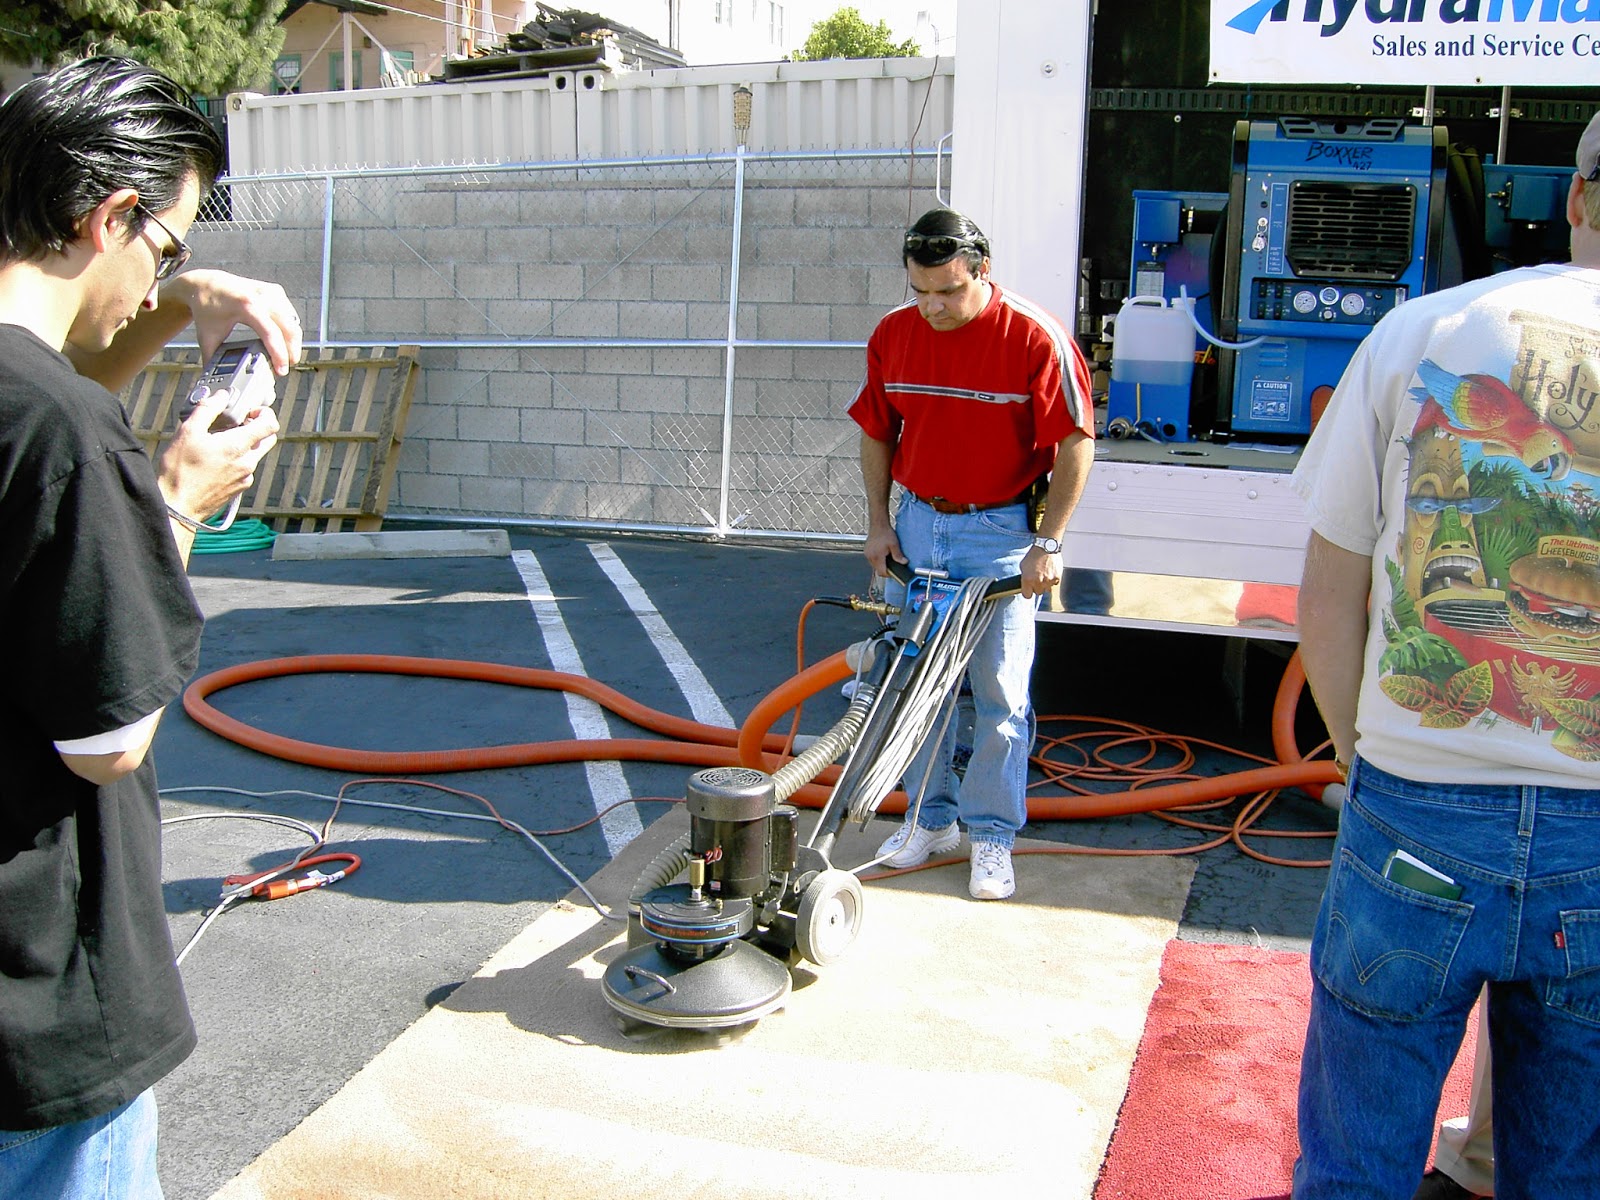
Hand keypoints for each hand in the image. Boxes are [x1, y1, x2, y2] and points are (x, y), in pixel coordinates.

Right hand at [156, 392, 279, 521]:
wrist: (177, 506)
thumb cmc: (180, 471)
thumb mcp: (188, 432)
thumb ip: (207, 410)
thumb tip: (220, 397)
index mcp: (238, 446)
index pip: (269, 425)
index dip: (265, 413)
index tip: (251, 410)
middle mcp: (247, 463)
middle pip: (268, 439)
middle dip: (259, 427)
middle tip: (239, 422)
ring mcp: (245, 477)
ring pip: (256, 454)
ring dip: (245, 443)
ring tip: (221, 440)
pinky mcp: (239, 488)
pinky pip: (246, 469)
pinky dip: (238, 459)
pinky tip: (217, 458)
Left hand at [162, 269, 302, 374]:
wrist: (205, 283)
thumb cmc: (206, 307)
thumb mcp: (206, 334)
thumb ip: (212, 358)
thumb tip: (216, 379)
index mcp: (245, 304)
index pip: (270, 331)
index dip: (279, 354)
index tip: (281, 371)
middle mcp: (261, 295)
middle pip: (289, 327)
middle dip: (291, 350)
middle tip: (286, 367)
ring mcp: (270, 291)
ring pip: (293, 321)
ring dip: (293, 341)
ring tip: (286, 357)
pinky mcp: (275, 291)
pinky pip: (289, 314)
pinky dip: (290, 329)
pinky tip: (285, 341)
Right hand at [863, 523, 905, 577]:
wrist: (878, 525)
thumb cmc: (886, 533)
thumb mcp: (894, 544)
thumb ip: (898, 555)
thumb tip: (904, 562)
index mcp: (877, 557)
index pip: (881, 572)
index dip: (888, 574)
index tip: (894, 572)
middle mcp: (870, 557)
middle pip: (878, 570)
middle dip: (885, 569)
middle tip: (893, 564)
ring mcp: (867, 554)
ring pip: (875, 565)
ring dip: (881, 564)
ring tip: (887, 558)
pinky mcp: (866, 551)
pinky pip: (872, 560)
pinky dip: (877, 560)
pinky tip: (882, 554)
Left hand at [1019, 544, 1061, 598]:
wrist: (1046, 547)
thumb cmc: (1034, 555)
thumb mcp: (1023, 566)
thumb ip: (1024, 577)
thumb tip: (1025, 585)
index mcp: (1027, 580)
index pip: (1027, 596)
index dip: (1028, 592)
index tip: (1029, 590)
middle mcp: (1038, 582)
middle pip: (1038, 593)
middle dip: (1037, 587)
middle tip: (1038, 579)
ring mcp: (1048, 581)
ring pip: (1047, 590)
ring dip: (1045, 585)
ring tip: (1044, 575)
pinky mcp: (1057, 578)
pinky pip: (1054, 584)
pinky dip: (1053, 580)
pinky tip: (1050, 572)